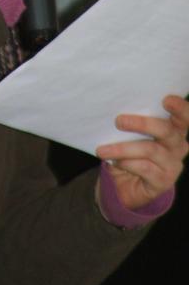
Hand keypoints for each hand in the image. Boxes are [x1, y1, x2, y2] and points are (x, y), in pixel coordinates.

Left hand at [96, 95, 188, 209]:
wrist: (127, 185)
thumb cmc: (129, 152)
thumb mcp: (130, 134)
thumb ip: (131, 122)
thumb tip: (113, 109)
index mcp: (174, 129)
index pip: (184, 116)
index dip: (180, 108)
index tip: (167, 100)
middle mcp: (178, 145)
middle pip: (165, 130)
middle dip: (141, 123)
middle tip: (118, 121)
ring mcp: (173, 164)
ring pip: (150, 149)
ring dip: (122, 148)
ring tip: (103, 150)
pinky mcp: (164, 181)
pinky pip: (144, 168)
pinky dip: (126, 163)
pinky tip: (115, 162)